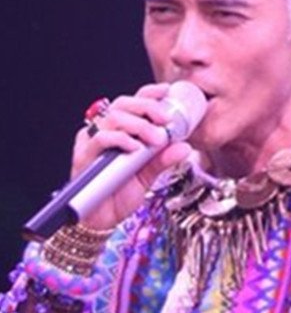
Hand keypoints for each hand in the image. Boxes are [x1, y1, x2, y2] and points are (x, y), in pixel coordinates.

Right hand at [71, 83, 192, 229]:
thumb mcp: (148, 176)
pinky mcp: (83, 155)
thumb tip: (184, 146)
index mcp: (122, 131)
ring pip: (113, 117)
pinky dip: (121, 139)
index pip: (134, 102)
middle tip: (166, 120)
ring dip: (139, 124)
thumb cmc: (120, 194)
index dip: (150, 94)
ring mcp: (93, 141)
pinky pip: (101, 138)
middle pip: (123, 104)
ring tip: (156, 138)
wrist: (102, 220)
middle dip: (148, 107)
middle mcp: (105, 131)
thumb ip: (163, 160)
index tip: (169, 92)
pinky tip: (135, 148)